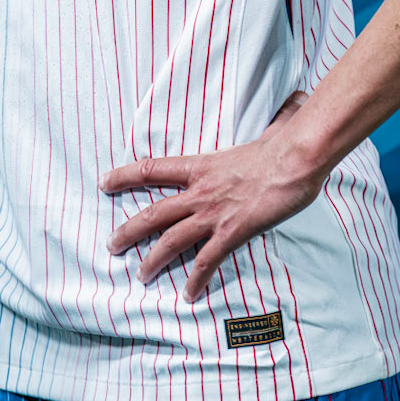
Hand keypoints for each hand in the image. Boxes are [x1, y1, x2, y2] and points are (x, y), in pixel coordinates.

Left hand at [101, 93, 323, 300]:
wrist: (295, 159)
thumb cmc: (283, 145)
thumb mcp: (266, 132)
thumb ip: (268, 126)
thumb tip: (289, 106)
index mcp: (202, 166)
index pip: (152, 169)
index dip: (124, 176)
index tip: (104, 182)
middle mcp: (201, 191)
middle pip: (153, 213)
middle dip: (128, 230)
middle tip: (111, 244)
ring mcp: (214, 213)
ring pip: (171, 240)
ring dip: (153, 260)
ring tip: (141, 276)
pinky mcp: (232, 232)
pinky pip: (207, 261)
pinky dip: (196, 279)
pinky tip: (189, 294)